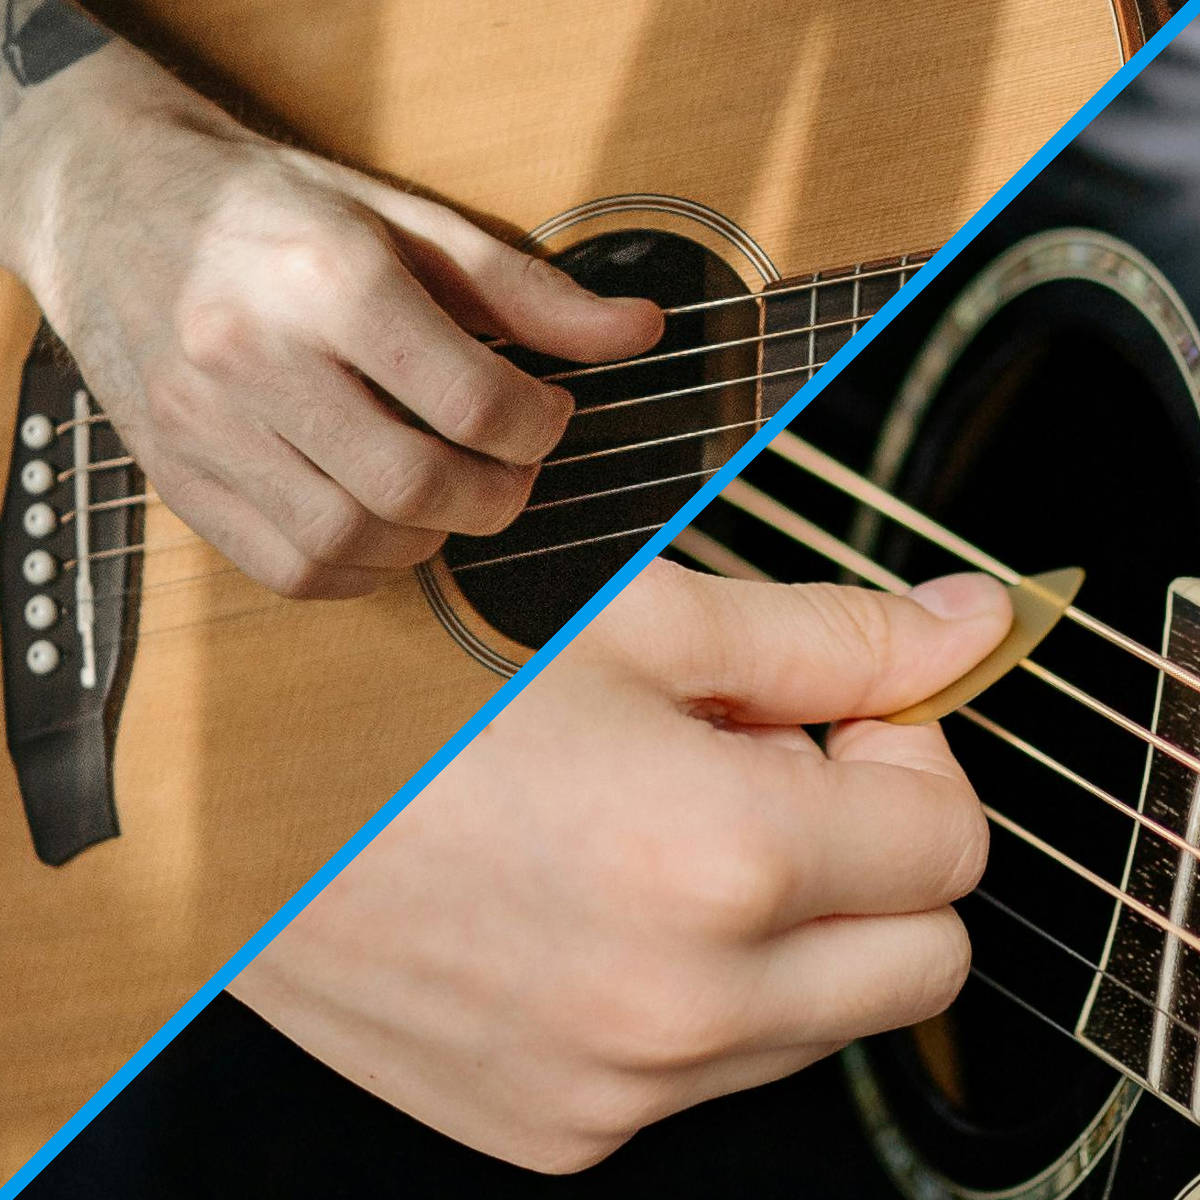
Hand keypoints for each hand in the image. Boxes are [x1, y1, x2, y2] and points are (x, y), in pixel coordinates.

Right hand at [0, 41, 660, 595]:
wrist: (114, 205)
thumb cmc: (271, 210)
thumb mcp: (404, 221)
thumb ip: (526, 289)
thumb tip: (635, 331)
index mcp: (328, 278)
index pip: (474, 403)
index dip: (541, 429)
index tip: (549, 416)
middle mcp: (255, 355)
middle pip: (416, 485)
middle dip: (496, 497)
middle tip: (511, 472)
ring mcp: (205, 426)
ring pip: (351, 540)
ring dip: (429, 539)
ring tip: (446, 495)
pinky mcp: (180, 478)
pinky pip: (290, 569)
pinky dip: (359, 569)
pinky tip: (381, 527)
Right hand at [230, 561, 1011, 1171]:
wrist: (234, 795)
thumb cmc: (413, 683)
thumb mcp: (638, 621)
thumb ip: (831, 637)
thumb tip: (965, 629)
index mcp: (719, 861)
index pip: (950, 844)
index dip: (910, 756)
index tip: (842, 719)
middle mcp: (679, 1006)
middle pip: (920, 957)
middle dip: (873, 853)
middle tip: (765, 767)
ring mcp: (617, 1087)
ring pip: (822, 1020)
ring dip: (787, 921)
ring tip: (660, 823)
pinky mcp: (557, 1128)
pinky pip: (708, 1071)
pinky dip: (701, 984)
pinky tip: (604, 895)